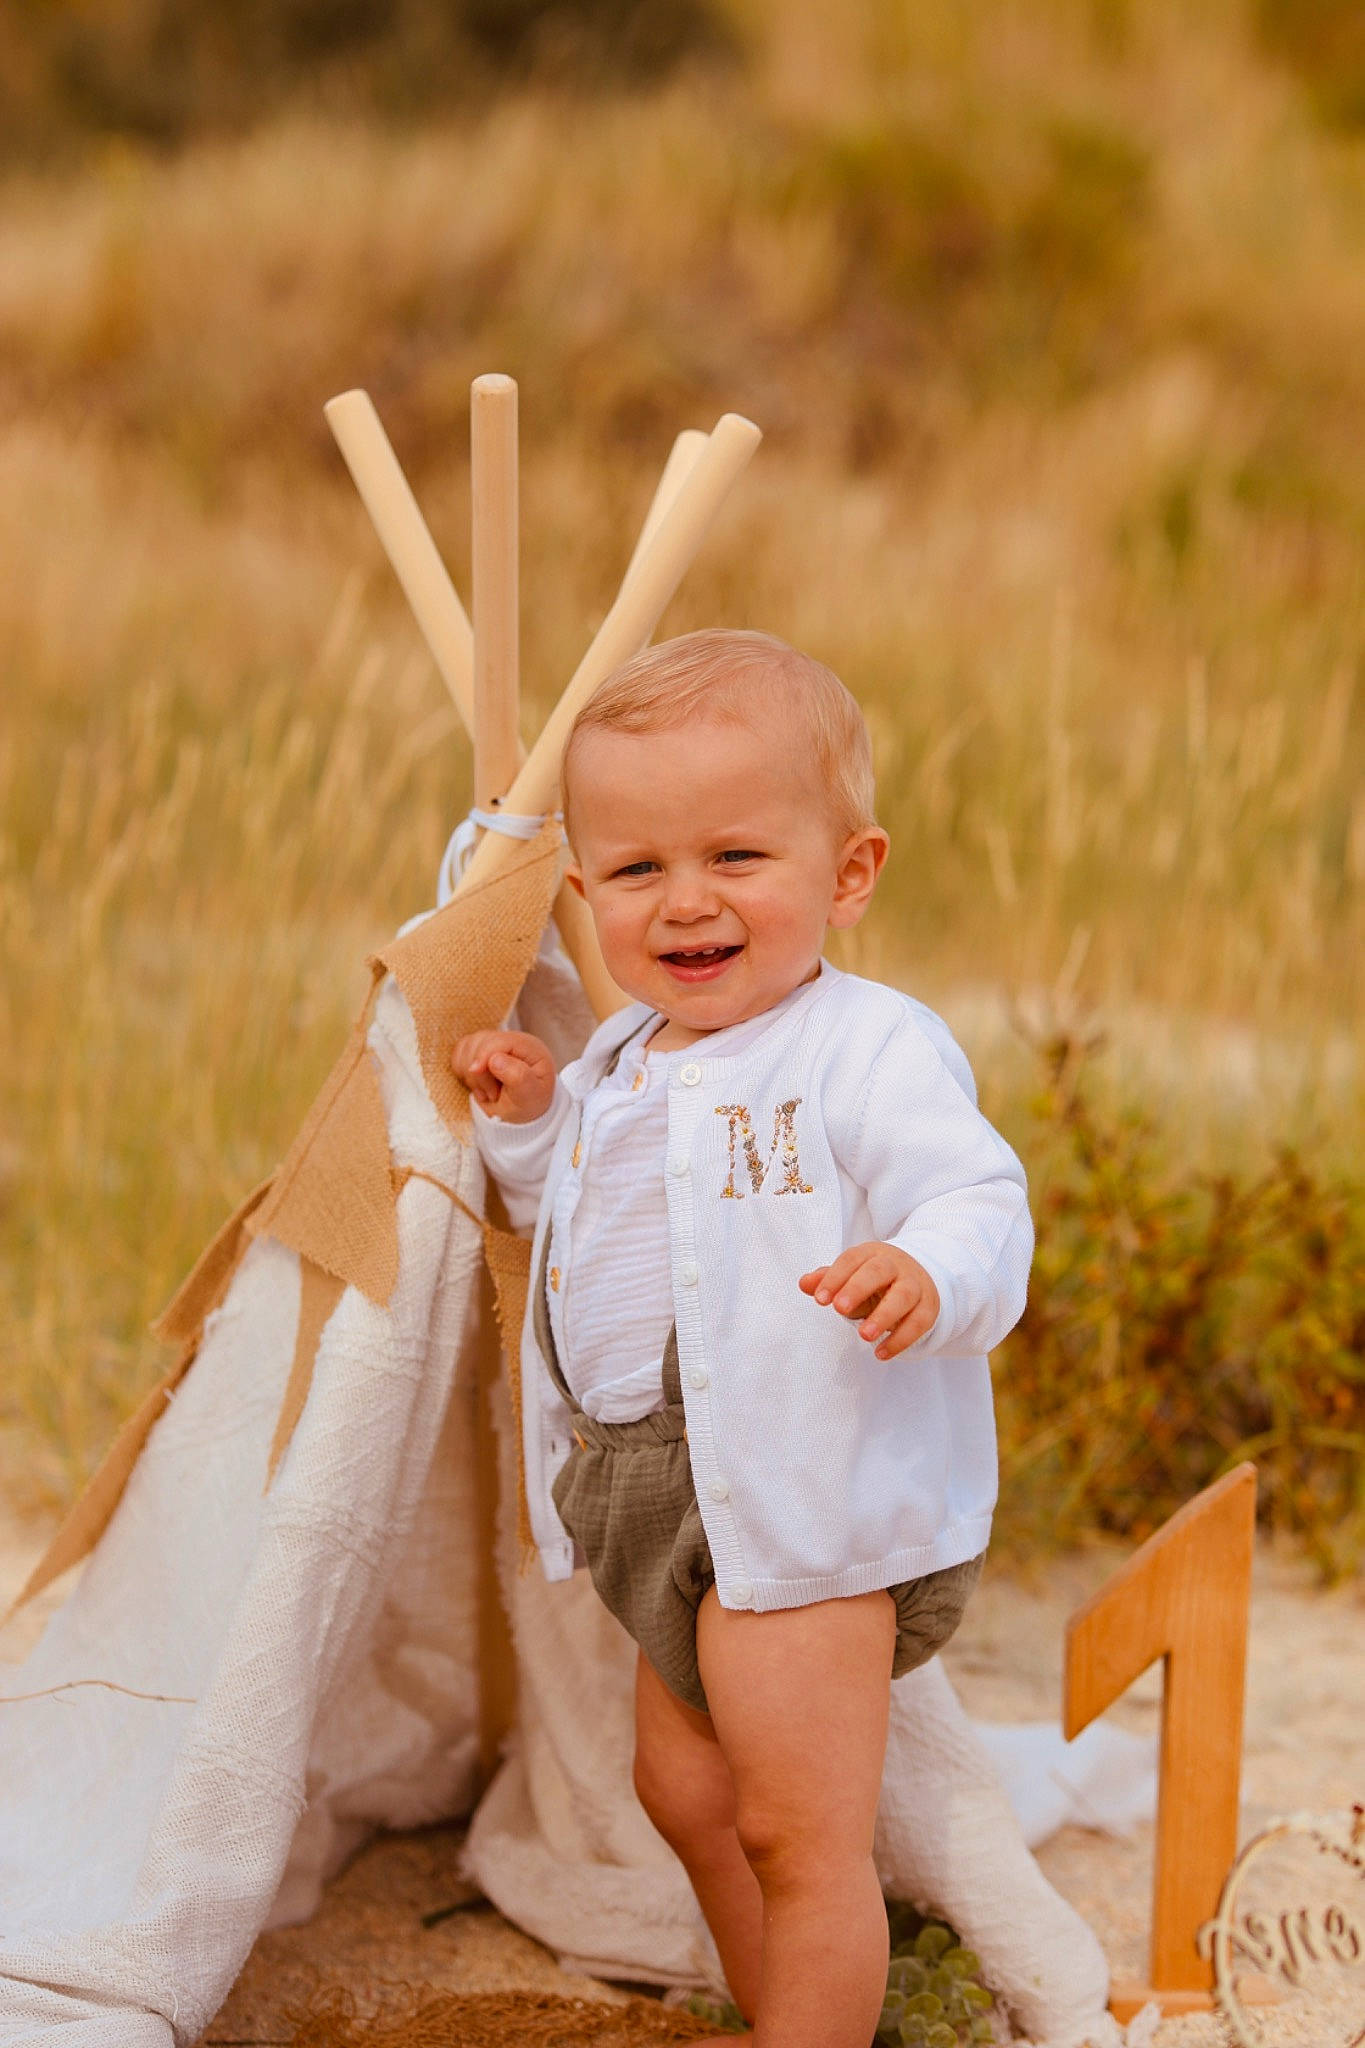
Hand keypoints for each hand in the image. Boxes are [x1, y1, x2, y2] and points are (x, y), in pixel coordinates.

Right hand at [450, 1029, 555, 1123]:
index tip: (475, 1071)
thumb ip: (517, 1076)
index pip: (499, 1041)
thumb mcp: (530, 1096)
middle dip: (479, 1073)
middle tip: (494, 1095)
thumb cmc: (528, 1104)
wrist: (521, 1112)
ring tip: (487, 1093)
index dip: (483, 1054)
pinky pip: (458, 1054)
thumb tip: (495, 1059)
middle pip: (479, 1043)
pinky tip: (477, 1086)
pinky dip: (461, 1071)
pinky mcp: (477, 1052)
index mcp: (528, 1047)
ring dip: (470, 1075)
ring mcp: (492, 1044)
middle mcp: (509, 1041)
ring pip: (466, 1047)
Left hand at [798, 1242, 939, 1359]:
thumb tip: (804, 1284)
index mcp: (871, 1253)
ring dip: (883, 1316)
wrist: (918, 1277)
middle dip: (858, 1289)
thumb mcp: (851, 1276)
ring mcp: (915, 1285)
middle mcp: (895, 1265)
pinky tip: (881, 1354)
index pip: (852, 1259)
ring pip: (903, 1296)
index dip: (835, 1277)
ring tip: (863, 1335)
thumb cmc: (874, 1279)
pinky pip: (918, 1322)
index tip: (820, 1300)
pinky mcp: (929, 1307)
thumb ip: (827, 1280)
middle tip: (839, 1309)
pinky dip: (901, 1340)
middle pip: (878, 1271)